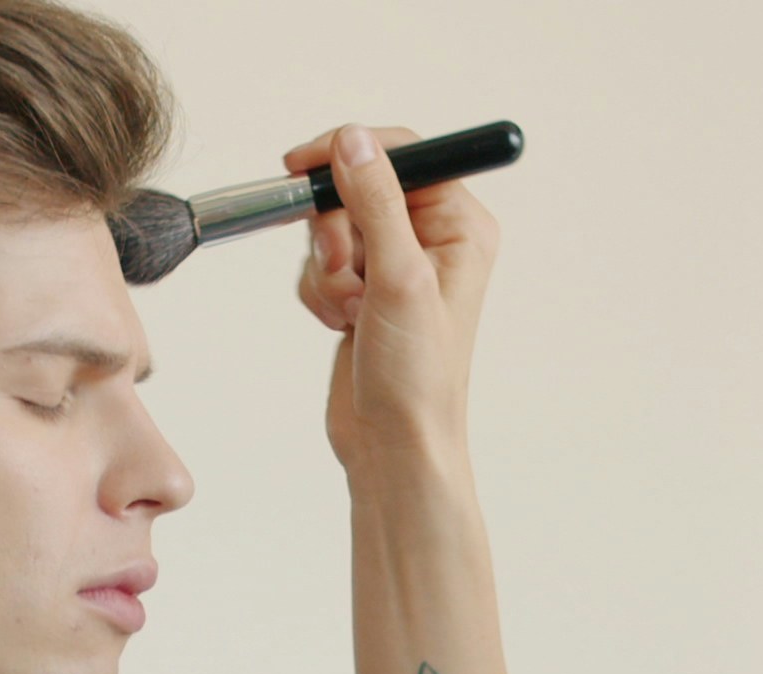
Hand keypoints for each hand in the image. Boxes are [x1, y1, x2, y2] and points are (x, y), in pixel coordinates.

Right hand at [282, 123, 499, 475]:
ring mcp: (395, 265)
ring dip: (327, 269)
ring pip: (332, 227)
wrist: (394, 445)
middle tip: (345, 273)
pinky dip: (319, 292)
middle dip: (336, 232)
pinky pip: (321, 263)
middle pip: (356, 188)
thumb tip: (352, 140)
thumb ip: (376, 202)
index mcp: (459, 225)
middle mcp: (431, 238)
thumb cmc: (417, 375)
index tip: (302, 164)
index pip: (402, 154)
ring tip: (350, 311)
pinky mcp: (364, 290)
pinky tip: (340, 325)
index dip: (350, 152)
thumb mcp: (398, 278)